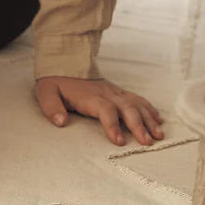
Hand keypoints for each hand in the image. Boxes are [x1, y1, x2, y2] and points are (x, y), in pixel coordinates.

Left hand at [35, 75, 163, 145]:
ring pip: (136, 104)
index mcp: (89, 96)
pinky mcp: (119, 91)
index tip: (118, 141)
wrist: (65, 62)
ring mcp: (114, 91)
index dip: (112, 125)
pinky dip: (149, 109)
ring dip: (149, 119)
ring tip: (158, 135)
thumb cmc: (56, 82)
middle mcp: (106, 93)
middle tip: (146, 142)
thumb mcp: (46, 93)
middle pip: (126, 108)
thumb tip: (61, 122)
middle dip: (138, 125)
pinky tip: (158, 119)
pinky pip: (137, 99)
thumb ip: (52, 108)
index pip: (105, 109)